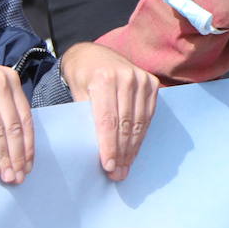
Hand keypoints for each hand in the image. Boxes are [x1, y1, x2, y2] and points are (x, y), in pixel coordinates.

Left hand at [60, 43, 158, 180]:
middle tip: (118, 173)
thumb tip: (95, 148)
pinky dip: (141, 134)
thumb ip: (86, 116)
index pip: (108, 120)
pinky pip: (149, 115)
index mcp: (104, 79)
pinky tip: (134, 149)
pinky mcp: (152, 83)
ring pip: (140, 122)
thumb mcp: (76, 92)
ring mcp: (142, 80)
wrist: (94, 54)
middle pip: (126, 124)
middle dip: (122, 152)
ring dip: (133, 147)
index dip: (109, 146)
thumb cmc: (81, 76)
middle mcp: (127, 78)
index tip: (108, 166)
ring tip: (126, 166)